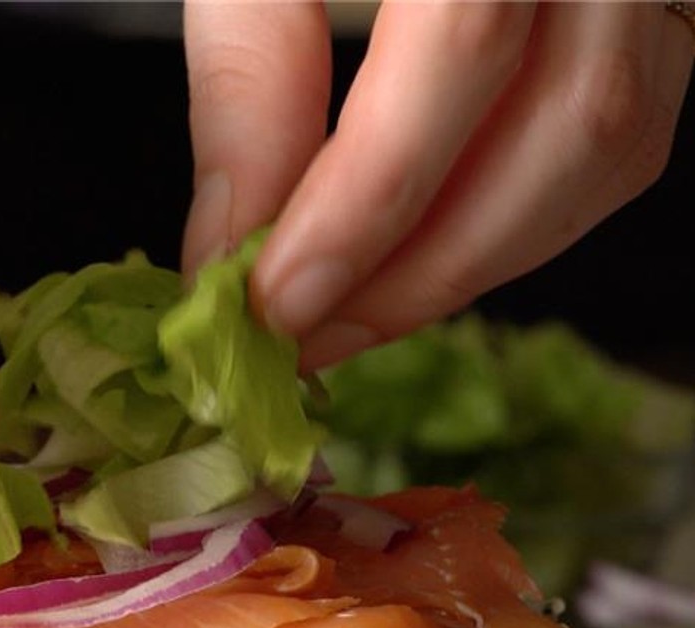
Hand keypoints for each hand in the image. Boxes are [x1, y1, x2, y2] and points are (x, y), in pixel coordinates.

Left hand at [181, 1, 692, 369]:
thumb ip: (248, 75)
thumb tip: (231, 244)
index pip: (466, 39)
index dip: (367, 198)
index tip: (269, 301)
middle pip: (564, 118)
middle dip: (417, 268)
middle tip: (302, 338)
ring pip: (607, 145)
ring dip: (467, 264)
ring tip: (349, 316)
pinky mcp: (659, 1)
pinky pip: (621, 137)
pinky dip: (513, 222)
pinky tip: (420, 258)